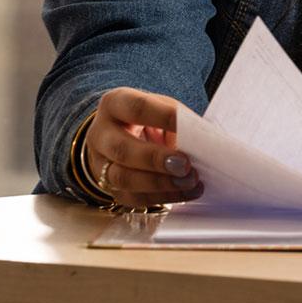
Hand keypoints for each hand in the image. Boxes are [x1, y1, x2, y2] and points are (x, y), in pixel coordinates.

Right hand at [83, 87, 203, 205]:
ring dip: (160, 183)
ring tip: (189, 181)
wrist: (123, 135)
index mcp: (115, 104)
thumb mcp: (162, 108)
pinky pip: (132, 198)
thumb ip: (180, 122)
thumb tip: (202, 142)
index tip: (192, 130)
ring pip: (123, 179)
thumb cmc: (149, 118)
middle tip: (185, 165)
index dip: (165, 118)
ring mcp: (99, 164)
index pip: (137, 109)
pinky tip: (185, 193)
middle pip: (122, 149)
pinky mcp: (108, 188)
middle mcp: (101, 134)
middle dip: (157, 160)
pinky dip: (162, 197)